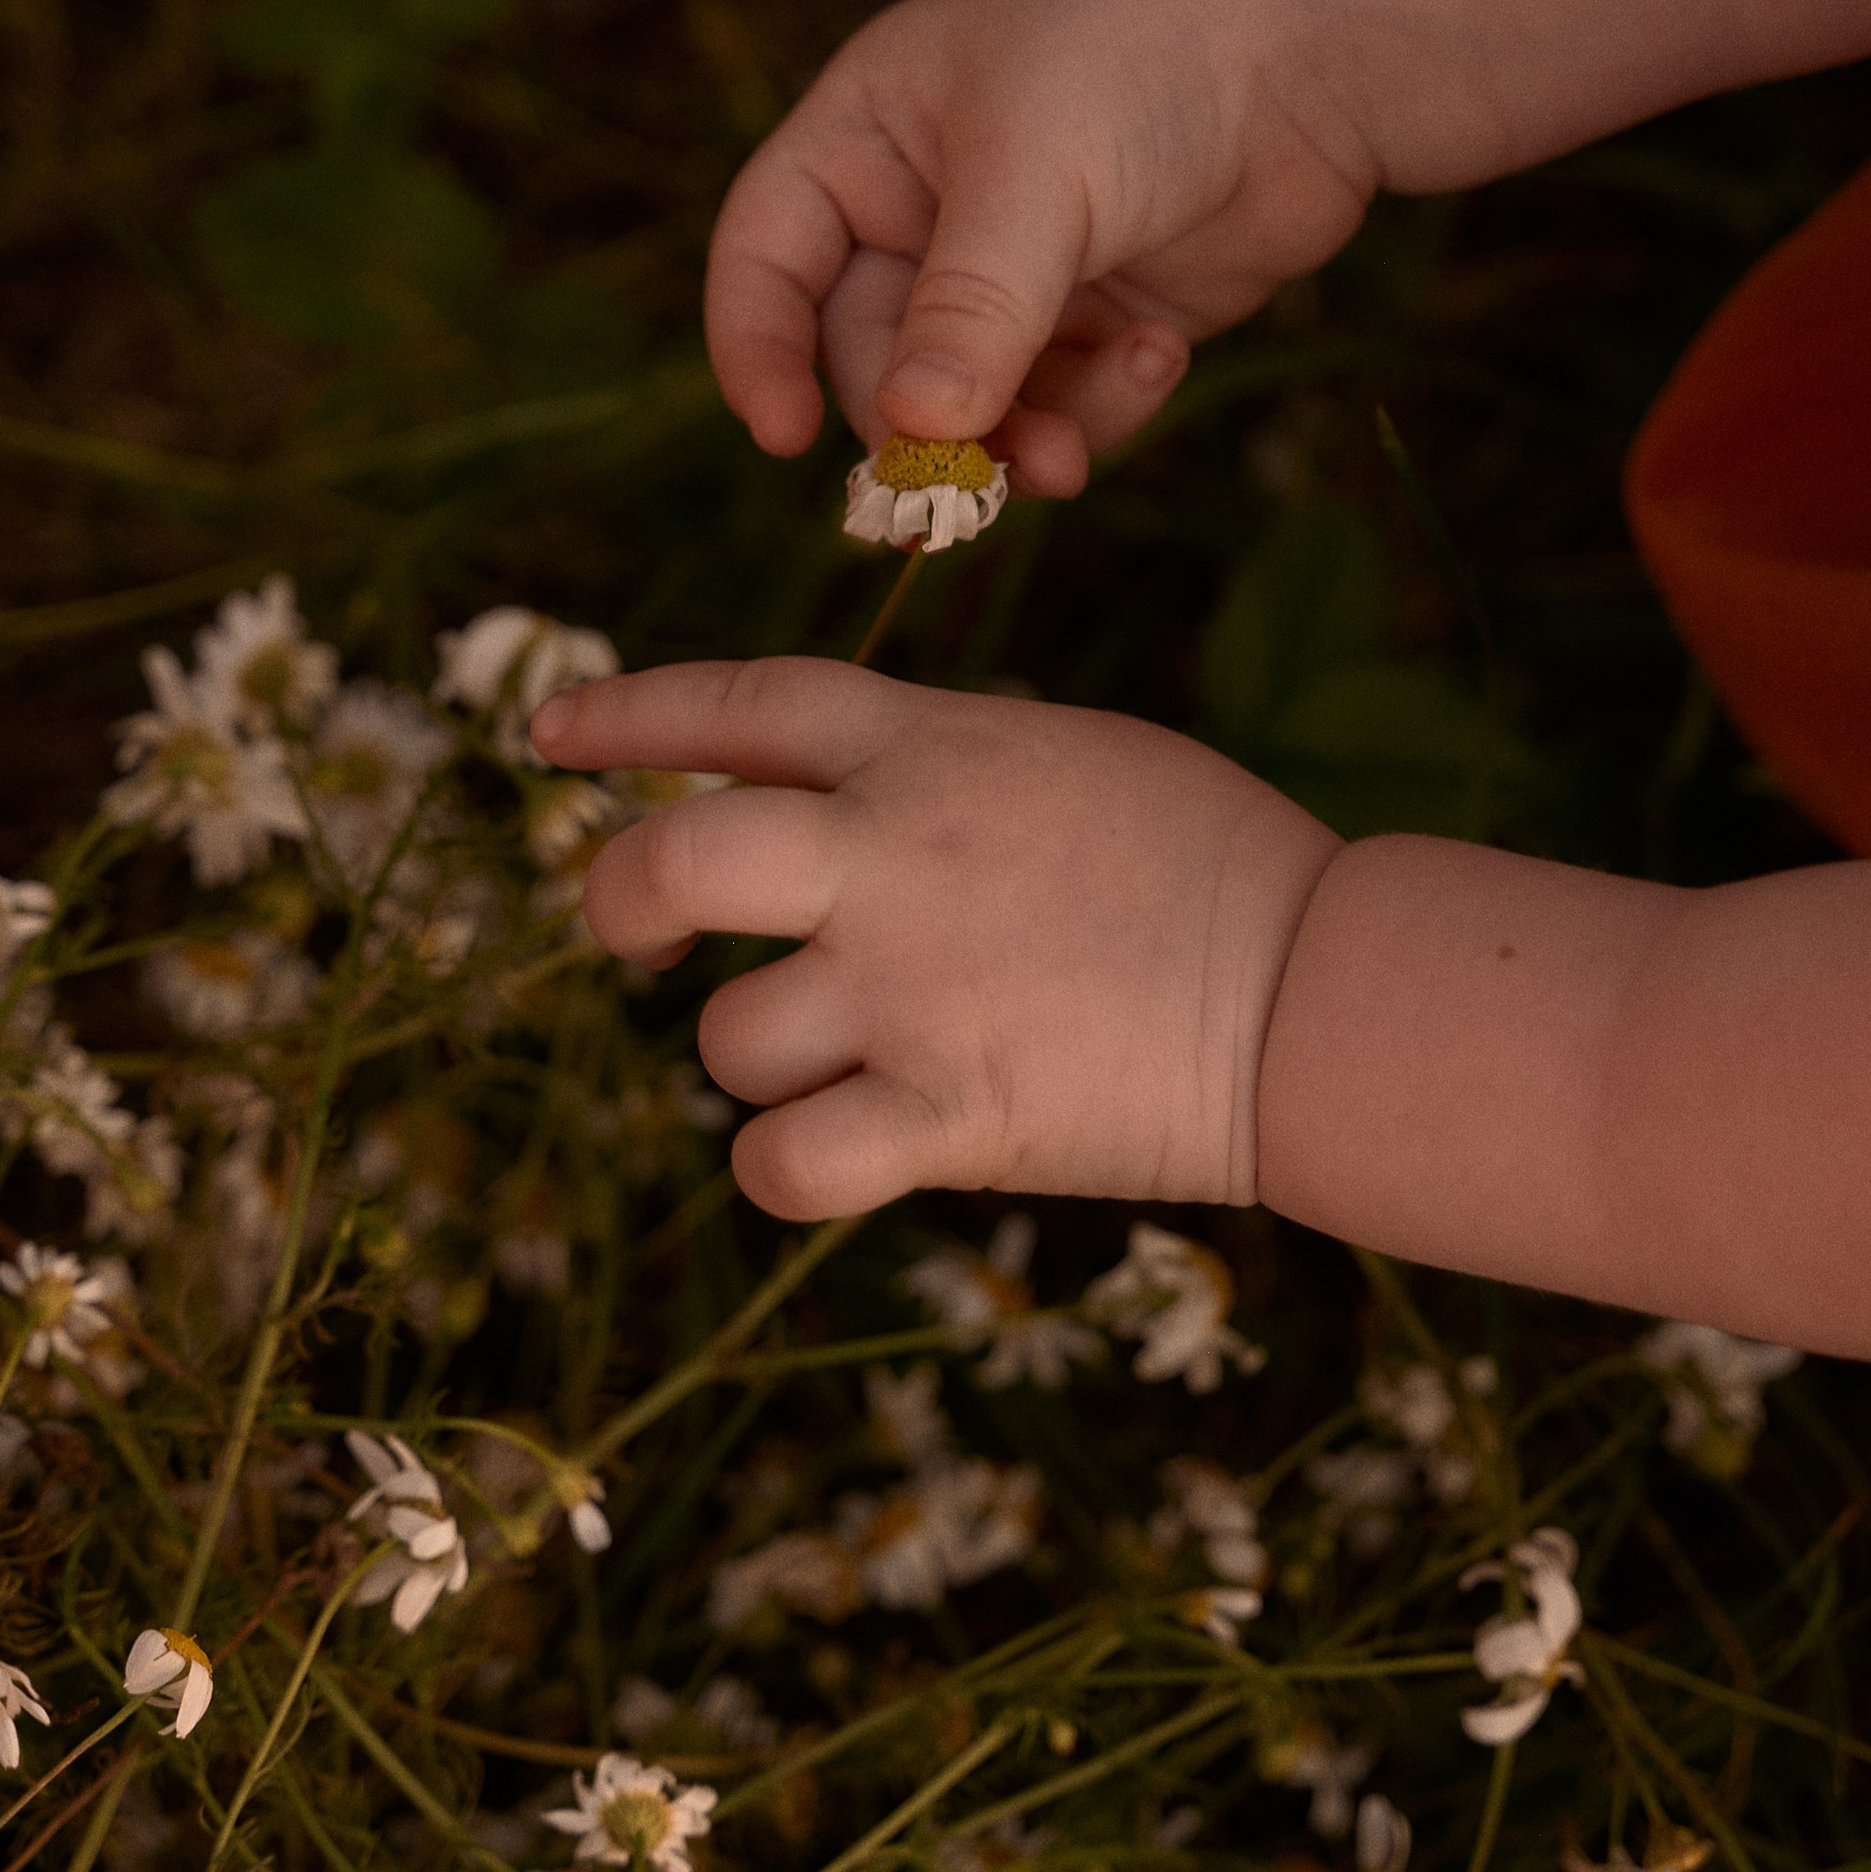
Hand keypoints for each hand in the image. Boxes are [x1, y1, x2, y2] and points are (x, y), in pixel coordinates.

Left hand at [533, 658, 1336, 1218]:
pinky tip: (834, 1152)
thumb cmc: (1210, 860)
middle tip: (634, 935)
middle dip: (617, 900)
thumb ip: (927, 766)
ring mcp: (908, 991)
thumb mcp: (1059, 752)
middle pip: (668, 864)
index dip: (626, 715)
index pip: (735, 704)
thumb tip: (818, 807)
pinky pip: (781, 1164)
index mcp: (924, 747)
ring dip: (758, 1056)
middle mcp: (889, 858)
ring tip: (844, 1059)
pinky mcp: (945, 1117)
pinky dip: (785, 1167)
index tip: (551, 739)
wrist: (1318, 987)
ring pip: (727, 1040)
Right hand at [704, 0, 1374, 497]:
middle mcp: (928, 201)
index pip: (766, 252)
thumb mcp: (1039, 171)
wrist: (1328, 40)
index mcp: (871, 130)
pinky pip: (1064, 400)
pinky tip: (1163, 354)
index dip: (756, 346)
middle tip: (971, 482)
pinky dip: (1100, 404)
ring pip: (970, 400)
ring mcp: (1018, 264)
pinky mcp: (1103, 311)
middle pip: (868, 354)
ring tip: (1071, 458)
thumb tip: (912, 432)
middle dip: (922, 422)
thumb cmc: (1152, 53)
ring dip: (1015, 440)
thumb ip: (970, 310)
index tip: (782, 440)